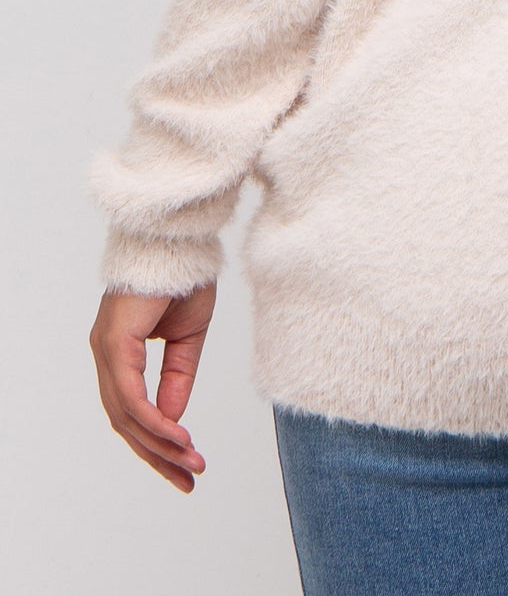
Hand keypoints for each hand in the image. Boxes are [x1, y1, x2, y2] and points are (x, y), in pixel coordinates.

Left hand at [89, 283, 215, 491]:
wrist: (179, 239)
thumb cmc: (182, 279)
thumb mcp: (187, 339)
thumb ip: (178, 378)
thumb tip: (173, 420)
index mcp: (119, 353)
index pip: (131, 411)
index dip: (157, 442)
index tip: (187, 464)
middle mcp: (105, 354)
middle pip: (125, 422)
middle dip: (158, 454)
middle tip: (189, 479)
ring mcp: (105, 349)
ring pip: (126, 415)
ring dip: (159, 443)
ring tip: (190, 461)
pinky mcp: (113, 342)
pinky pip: (129, 395)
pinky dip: (152, 420)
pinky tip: (176, 434)